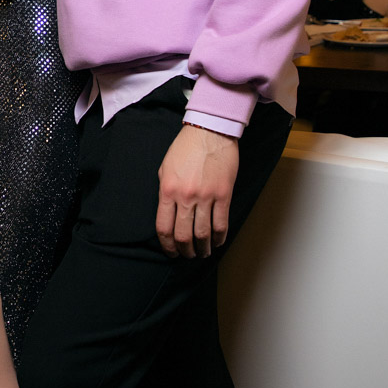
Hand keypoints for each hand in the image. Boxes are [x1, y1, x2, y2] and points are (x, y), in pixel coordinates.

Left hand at [156, 124, 238, 259]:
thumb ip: (165, 192)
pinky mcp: (224, 194)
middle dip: (185, 250)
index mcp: (167, 190)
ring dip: (203, 248)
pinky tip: (218, 242)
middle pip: (184, 235)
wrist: (209, 131)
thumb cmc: (185, 148)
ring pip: (203, 233)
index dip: (167, 245)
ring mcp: (206, 196)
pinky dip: (220, 237)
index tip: (171, 252)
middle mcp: (185, 196)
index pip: (164, 227)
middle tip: (188, 255)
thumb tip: (168, 214)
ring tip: (203, 252)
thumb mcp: (165, 169)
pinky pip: (222, 223)